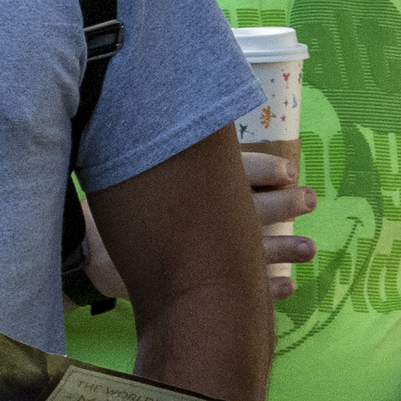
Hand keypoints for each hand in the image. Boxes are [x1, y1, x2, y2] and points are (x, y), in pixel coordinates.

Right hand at [73, 146, 312, 305]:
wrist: (90, 250)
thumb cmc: (127, 202)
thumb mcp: (150, 167)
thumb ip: (184, 151)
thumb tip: (205, 111)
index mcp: (191, 186)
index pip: (234, 172)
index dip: (264, 172)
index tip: (287, 172)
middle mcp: (200, 220)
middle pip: (252, 210)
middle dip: (284, 205)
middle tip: (309, 199)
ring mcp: (199, 258)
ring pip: (252, 253)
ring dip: (283, 250)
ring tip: (310, 249)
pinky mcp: (193, 284)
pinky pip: (238, 289)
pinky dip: (265, 289)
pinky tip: (287, 286)